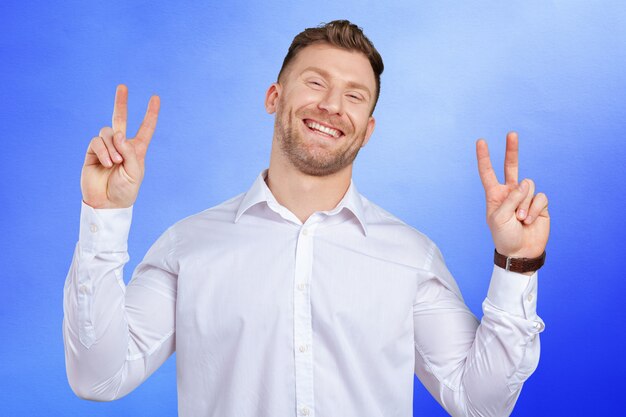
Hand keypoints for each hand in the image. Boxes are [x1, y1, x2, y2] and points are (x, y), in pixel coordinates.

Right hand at [81, 85, 159, 208]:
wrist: (107, 203)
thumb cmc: (125, 190)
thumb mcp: (135, 172)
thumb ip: (129, 152)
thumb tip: (118, 133)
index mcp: (136, 149)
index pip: (145, 128)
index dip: (151, 114)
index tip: (155, 98)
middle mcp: (121, 145)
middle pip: (120, 118)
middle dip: (121, 102)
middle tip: (123, 86)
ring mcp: (106, 147)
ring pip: (108, 132)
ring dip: (113, 147)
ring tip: (115, 164)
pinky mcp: (92, 152)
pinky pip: (97, 142)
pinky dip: (104, 151)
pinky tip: (107, 163)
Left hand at [476, 132, 549, 258]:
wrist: (521, 252)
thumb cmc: (505, 236)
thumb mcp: (499, 218)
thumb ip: (510, 199)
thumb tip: (525, 184)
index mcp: (495, 195)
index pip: (488, 172)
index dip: (484, 157)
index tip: (481, 141)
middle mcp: (510, 193)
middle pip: (511, 167)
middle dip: (511, 150)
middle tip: (511, 133)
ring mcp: (525, 197)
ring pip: (528, 186)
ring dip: (524, 204)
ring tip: (520, 219)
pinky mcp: (540, 204)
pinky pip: (539, 197)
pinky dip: (534, 209)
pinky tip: (530, 220)